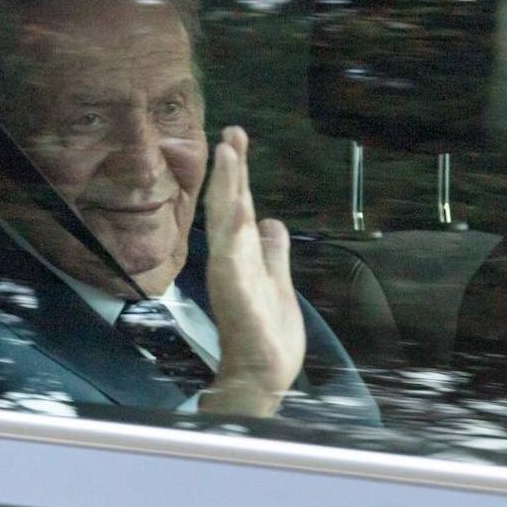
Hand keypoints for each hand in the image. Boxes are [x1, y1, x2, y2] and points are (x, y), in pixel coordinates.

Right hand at [199, 126, 305, 416]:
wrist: (262, 374)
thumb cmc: (267, 331)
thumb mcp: (278, 279)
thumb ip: (273, 251)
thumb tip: (271, 222)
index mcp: (243, 254)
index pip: (238, 204)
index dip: (237, 172)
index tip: (235, 138)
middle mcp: (233, 258)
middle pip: (228, 204)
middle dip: (231, 169)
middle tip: (231, 132)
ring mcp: (232, 273)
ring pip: (227, 221)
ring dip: (228, 187)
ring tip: (229, 154)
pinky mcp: (236, 292)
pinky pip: (233, 256)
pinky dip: (234, 230)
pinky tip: (238, 205)